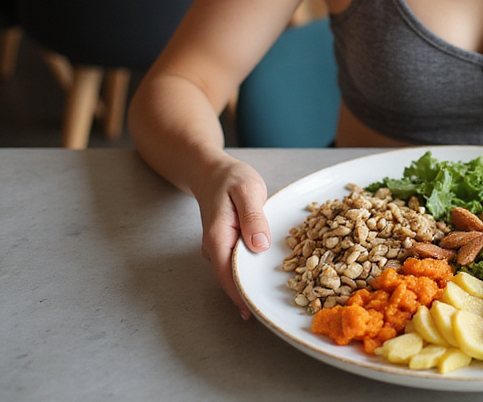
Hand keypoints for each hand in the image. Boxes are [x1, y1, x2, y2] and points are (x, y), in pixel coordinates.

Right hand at [196, 158, 270, 318]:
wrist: (210, 171)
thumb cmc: (229, 178)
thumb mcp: (247, 190)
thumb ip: (253, 217)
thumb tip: (259, 246)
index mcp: (219, 238)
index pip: (227, 275)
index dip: (240, 295)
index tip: (254, 312)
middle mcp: (215, 248)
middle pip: (230, 280)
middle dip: (248, 296)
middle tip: (271, 312)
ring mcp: (219, 248)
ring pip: (234, 273)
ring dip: (249, 285)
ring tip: (272, 300)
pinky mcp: (226, 245)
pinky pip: (237, 264)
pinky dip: (249, 272)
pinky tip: (265, 277)